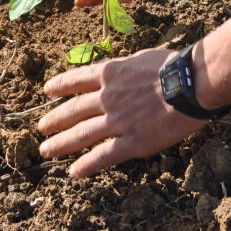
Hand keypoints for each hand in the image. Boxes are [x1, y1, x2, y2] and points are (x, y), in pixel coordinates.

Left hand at [38, 47, 205, 176]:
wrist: (190, 84)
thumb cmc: (173, 66)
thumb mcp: (141, 58)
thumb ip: (124, 68)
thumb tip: (117, 71)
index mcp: (111, 73)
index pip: (77, 80)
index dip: (60, 85)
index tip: (47, 90)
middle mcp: (107, 97)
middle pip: (73, 110)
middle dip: (54, 120)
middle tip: (40, 128)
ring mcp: (117, 121)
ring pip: (81, 135)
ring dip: (61, 144)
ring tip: (46, 150)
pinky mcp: (131, 141)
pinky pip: (103, 156)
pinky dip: (86, 165)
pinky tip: (73, 172)